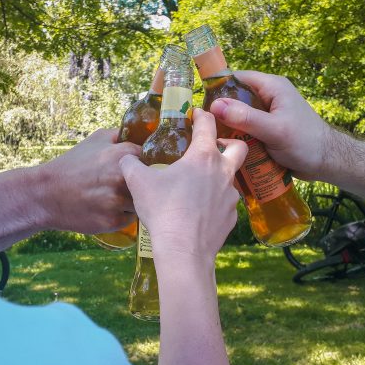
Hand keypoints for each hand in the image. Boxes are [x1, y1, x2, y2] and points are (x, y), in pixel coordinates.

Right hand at [33, 129, 140, 232]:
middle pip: (150, 185)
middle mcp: (123, 178)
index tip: (145, 170)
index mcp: (123, 155)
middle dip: (143, 186)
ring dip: (133, 202)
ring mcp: (118, 201)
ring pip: (141, 204)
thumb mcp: (96, 139)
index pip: (155, 160)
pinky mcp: (113, 221)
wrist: (46, 194)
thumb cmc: (72, 165)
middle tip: (128, 186)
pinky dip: (121, 215)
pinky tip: (106, 209)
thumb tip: (144, 134)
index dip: (150, 166)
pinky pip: (129, 219)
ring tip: (114, 198)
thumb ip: (122, 136)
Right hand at [119, 109, 246, 265]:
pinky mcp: (231, 217)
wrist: (183, 250)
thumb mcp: (139, 182)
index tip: (197, 113)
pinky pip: (226, 204)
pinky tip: (200, 211)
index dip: (203, 115)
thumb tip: (125, 158)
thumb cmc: (163, 210)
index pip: (208, 124)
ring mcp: (230, 196)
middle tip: (212, 148)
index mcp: (203, 157)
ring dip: (219, 176)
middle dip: (228, 142)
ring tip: (199, 185)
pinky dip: (216, 202)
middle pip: (239, 147)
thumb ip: (130, 164)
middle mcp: (223, 172)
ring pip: (231, 178)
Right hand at [210, 71, 332, 179]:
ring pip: (239, 117)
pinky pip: (246, 130)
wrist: (327, 163)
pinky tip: (226, 148)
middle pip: (236, 98)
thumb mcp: (274, 129)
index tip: (201, 104)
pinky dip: (237, 138)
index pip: (238, 78)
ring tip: (211, 139)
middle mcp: (268, 97)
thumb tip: (215, 106)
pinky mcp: (267, 131)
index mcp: (272, 87)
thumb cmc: (305, 142)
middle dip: (221, 112)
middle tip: (204, 127)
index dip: (219, 88)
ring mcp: (268, 115)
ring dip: (228, 127)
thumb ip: (246, 117)